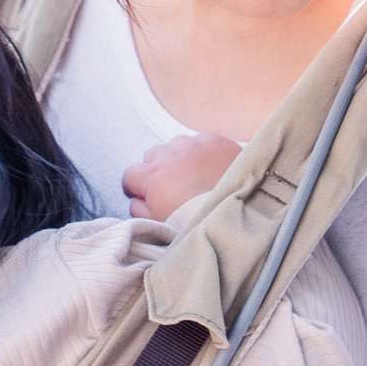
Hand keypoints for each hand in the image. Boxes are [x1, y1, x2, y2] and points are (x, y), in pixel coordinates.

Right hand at [121, 130, 240, 221]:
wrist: (236, 216)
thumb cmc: (194, 224)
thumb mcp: (159, 223)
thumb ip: (140, 209)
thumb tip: (137, 199)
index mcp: (151, 176)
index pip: (131, 175)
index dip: (138, 187)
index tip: (148, 196)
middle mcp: (169, 154)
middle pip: (153, 156)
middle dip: (160, 169)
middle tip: (175, 187)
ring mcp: (194, 144)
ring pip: (177, 145)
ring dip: (181, 157)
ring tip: (196, 176)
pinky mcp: (216, 141)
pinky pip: (203, 141)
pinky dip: (205, 152)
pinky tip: (213, 167)